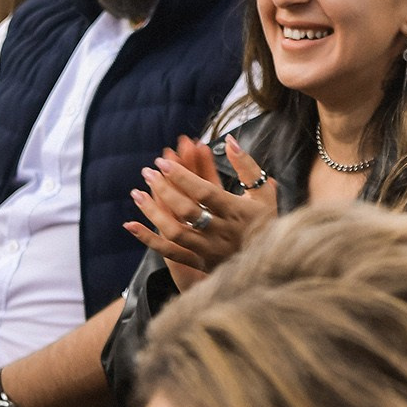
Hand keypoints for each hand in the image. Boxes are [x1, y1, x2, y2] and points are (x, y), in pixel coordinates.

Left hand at [128, 134, 277, 292]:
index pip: (205, 192)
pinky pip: (170, 252)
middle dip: (164, 188)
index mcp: (239, 213)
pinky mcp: (202, 265)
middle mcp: (223, 233)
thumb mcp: (265, 194)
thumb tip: (229, 140)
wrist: (275, 265)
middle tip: (148, 171)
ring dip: (152, 211)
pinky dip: (148, 239)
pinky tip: (130, 224)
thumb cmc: (269, 223)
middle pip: (187, 210)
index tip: (163, 162)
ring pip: (175, 231)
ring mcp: (211, 251)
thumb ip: (247, 166)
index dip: (182, 176)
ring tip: (137, 192)